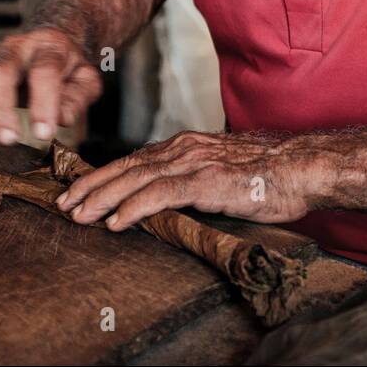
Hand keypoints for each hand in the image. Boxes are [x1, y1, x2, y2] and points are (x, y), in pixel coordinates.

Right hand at [0, 28, 101, 145]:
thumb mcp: (85, 77)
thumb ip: (77, 96)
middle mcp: (13, 49)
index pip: (44, 71)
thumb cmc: (68, 67)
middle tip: (6, 139)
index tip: (44, 134)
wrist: (49, 40)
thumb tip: (63, 118)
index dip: (44, 102)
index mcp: (47, 48)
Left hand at [56, 130, 314, 229]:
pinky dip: (132, 207)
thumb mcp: (224, 172)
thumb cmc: (271, 175)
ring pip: (135, 178)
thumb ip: (197, 180)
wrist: (301, 168)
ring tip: (78, 213)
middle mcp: (184, 148)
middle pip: (126, 166)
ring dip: (102, 197)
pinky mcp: (204, 181)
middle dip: (91, 185)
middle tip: (64, 202)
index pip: (136, 159)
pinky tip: (114, 220)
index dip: (106, 175)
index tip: (82, 189)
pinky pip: (159, 194)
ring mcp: (193, 162)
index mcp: (188, 145)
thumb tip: (175, 200)